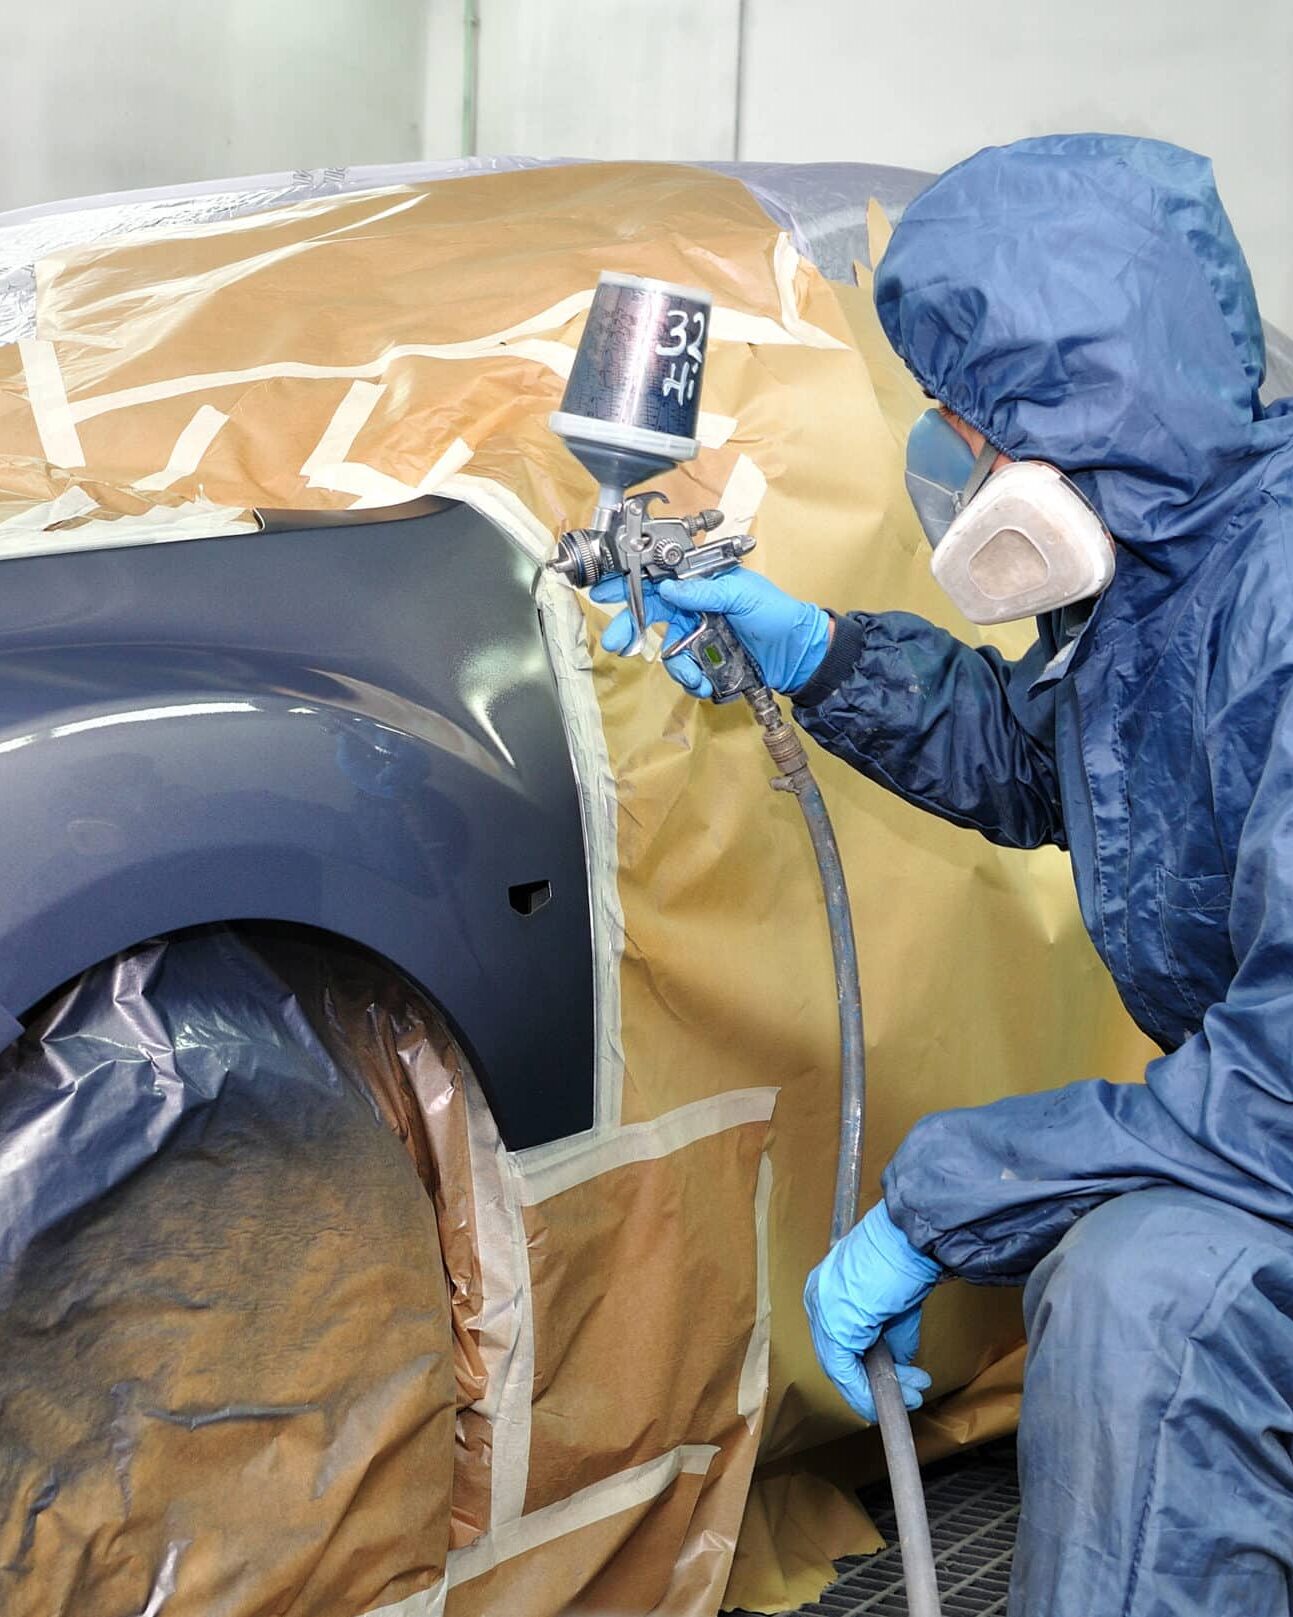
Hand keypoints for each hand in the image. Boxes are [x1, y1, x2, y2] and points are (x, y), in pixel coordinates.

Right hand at [588, 566, 830, 698]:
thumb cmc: (778, 615)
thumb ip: (704, 593)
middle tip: (617, 642)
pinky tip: (705, 685)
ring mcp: (702, 634)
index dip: (631, 585)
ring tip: (693, 678)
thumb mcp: (743, 595)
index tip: (605, 592)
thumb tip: (669, 589)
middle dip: (633, 629)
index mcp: (704, 584)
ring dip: (677, 667)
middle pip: (653, 615)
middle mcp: (698, 607)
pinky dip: (693, 680)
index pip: (661, 580)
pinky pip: (687, 670)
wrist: (800, 655)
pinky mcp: (708, 659)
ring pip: (670, 650)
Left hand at [803, 1200, 940, 1422]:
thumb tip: (898, 1366)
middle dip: (875, 1381)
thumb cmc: (905, 1258)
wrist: (910, 1240)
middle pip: (838, 1356)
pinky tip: (894, 1395)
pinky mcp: (832, 1326)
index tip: (894, 1382)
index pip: (839, 1339)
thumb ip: (891, 1338)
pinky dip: (867, 1390)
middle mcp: (818, 1299)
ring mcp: (821, 1312)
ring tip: (914, 1392)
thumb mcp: (895, 1305)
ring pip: (841, 1367)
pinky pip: (844, 1371)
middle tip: (910, 1391)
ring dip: (877, 1388)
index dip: (865, 1369)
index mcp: (827, 1288)